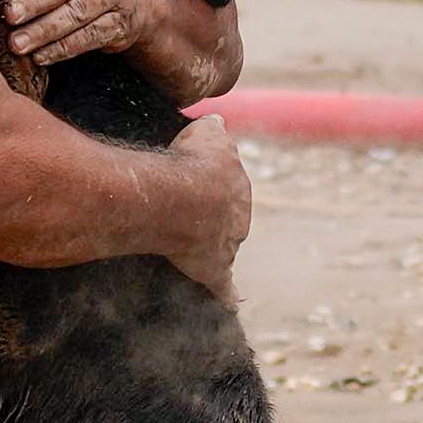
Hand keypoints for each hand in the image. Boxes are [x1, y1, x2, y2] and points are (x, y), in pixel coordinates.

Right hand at [165, 116, 251, 303]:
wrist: (182, 196)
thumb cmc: (191, 161)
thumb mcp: (206, 131)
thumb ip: (214, 128)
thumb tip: (217, 120)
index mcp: (238, 186)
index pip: (228, 190)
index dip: (210, 189)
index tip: (194, 189)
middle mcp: (239, 218)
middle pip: (227, 222)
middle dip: (211, 221)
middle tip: (187, 219)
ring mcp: (227, 245)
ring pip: (222, 249)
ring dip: (209, 250)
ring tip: (190, 250)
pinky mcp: (214, 269)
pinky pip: (223, 286)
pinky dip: (227, 295)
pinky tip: (230, 302)